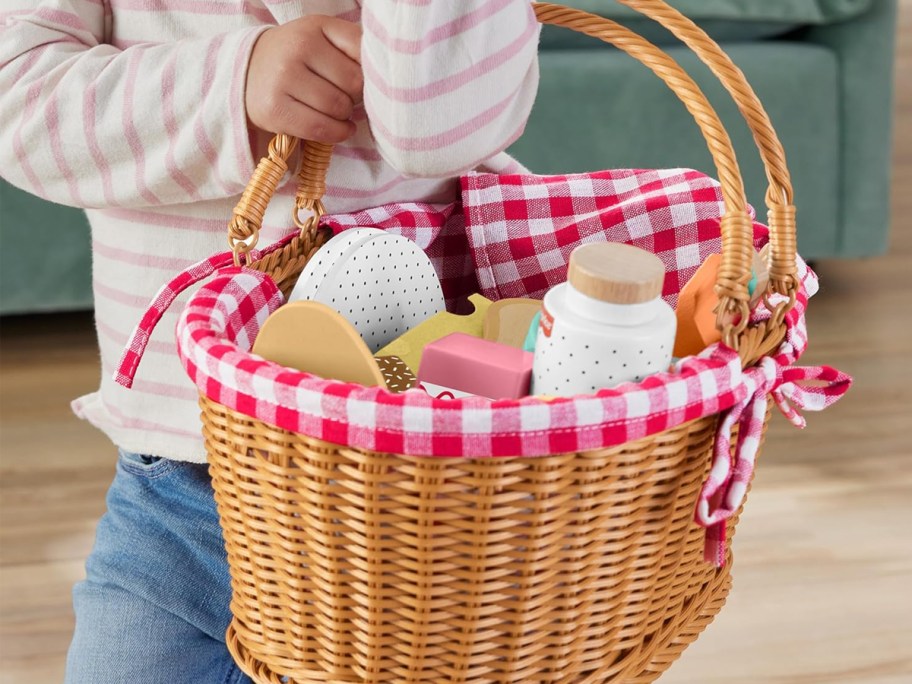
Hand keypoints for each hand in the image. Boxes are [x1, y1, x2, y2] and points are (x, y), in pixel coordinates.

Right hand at [245, 16, 362, 143]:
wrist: (248, 71)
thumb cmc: (298, 56)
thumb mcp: (323, 36)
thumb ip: (353, 44)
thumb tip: (383, 72)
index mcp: (314, 28)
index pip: (362, 55)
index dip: (368, 73)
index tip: (359, 80)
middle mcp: (296, 49)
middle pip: (353, 85)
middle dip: (355, 96)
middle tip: (345, 97)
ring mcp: (282, 80)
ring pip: (338, 108)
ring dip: (345, 116)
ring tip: (337, 111)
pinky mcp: (274, 110)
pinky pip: (320, 129)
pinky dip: (337, 133)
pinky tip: (339, 128)